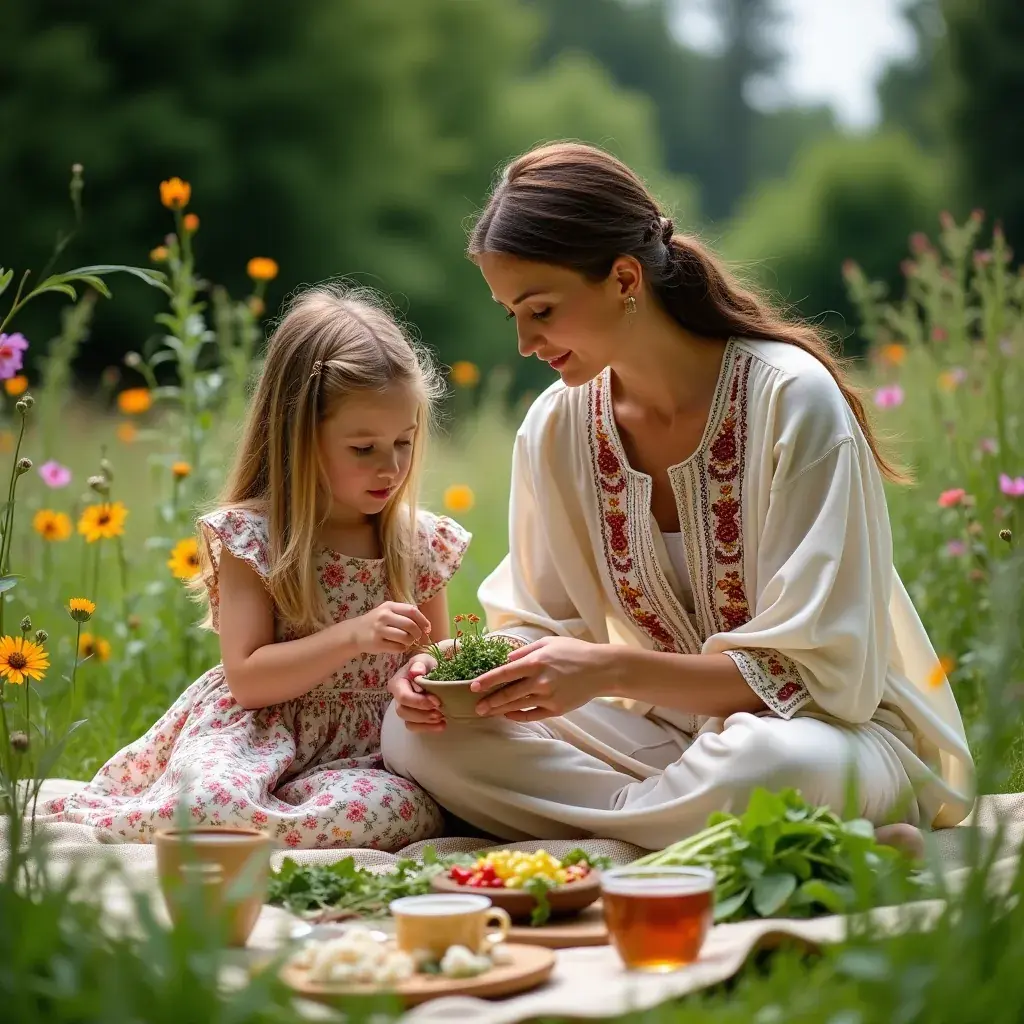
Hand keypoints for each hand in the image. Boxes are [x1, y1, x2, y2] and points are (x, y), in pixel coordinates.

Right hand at [350, 601, 431, 653]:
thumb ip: (404, 614)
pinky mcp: (377, 643)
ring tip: (407, 642)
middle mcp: (384, 616)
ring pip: (405, 637)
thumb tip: (425, 625)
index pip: (412, 611)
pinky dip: (402, 648)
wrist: (354, 633)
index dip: (423, 620)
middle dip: (418, 633)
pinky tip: (399, 647)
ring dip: (410, 642)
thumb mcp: (387, 612)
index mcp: (389, 606)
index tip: (427, 628)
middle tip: (417, 637)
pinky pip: (397, 648)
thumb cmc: (376, 622)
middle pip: (410, 625)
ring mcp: (380, 630)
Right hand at [388, 650, 444, 732]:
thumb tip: (416, 672)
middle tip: (440, 712)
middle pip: (403, 711)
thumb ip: (419, 664)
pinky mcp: (411, 718)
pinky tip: (442, 725)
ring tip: (442, 718)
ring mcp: (403, 709)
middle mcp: (396, 698)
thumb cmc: (425, 666)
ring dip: (426, 722)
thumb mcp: (423, 660)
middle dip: (423, 714)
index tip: (437, 701)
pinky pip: (415, 728)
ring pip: (408, 722)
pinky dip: (428, 728)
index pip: (404, 697)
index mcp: (397, 683)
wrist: (429, 673)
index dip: (419, 701)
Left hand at [470, 637, 612, 720]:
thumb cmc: (574, 652)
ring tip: (487, 712)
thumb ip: (524, 651)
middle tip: (476, 707)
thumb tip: (506, 659)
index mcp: (535, 662)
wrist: (601, 670)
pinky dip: (518, 716)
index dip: (487, 681)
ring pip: (517, 706)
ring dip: (500, 710)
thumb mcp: (548, 643)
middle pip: (507, 694)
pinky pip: (532, 715)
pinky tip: (509, 715)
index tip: (473, 687)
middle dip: (489, 702)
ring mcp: (547, 697)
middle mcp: (539, 682)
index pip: (504, 673)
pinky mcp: (556, 709)